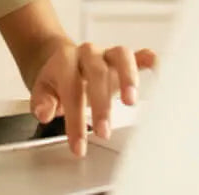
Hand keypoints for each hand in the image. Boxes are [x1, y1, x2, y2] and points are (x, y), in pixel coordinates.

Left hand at [30, 40, 155, 156]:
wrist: (62, 61)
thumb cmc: (57, 80)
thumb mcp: (43, 90)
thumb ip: (42, 102)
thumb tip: (44, 113)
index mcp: (66, 60)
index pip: (71, 90)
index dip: (75, 120)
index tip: (79, 146)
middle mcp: (88, 52)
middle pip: (96, 73)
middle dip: (101, 105)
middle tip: (103, 132)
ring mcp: (108, 52)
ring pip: (121, 56)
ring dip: (128, 77)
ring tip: (131, 102)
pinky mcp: (124, 58)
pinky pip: (138, 54)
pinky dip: (149, 60)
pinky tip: (156, 68)